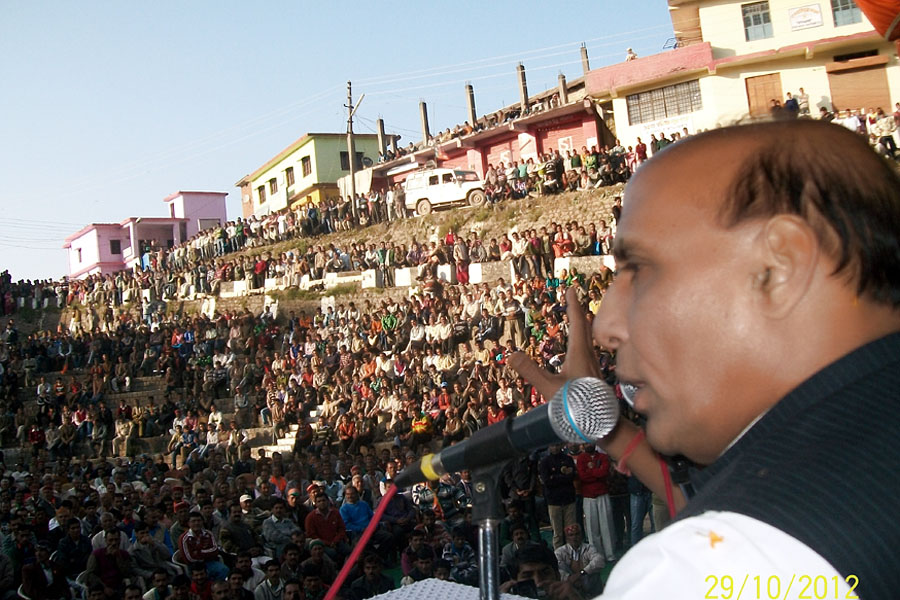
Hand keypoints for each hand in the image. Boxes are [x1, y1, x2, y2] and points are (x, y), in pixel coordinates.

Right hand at [509, 287, 600, 403]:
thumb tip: (510, 355)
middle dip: (577, 312)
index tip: (571, 290)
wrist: (602, 425)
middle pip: (585, 328)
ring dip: (581, 327)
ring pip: (588, 339)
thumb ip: (530, 371)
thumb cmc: (577, 406)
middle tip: (573, 299)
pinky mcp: (594, 376)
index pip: (577, 323)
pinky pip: (588, 350)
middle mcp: (589, 356)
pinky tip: (578, 352)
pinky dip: (582, 341)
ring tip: (576, 321)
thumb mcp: (549, 388)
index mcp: (580, 353)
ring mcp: (593, 367)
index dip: (573, 305)